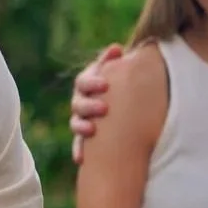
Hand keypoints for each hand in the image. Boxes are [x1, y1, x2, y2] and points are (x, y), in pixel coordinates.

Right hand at [70, 43, 123, 162]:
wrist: (131, 111)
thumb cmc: (128, 87)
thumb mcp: (124, 74)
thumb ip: (117, 63)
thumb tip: (116, 48)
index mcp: (90, 84)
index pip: (83, 81)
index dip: (92, 82)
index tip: (106, 85)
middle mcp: (82, 101)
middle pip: (78, 102)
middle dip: (89, 105)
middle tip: (104, 108)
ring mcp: (82, 120)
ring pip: (75, 123)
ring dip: (82, 126)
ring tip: (92, 130)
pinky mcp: (85, 139)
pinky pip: (78, 145)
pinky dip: (78, 150)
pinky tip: (80, 159)